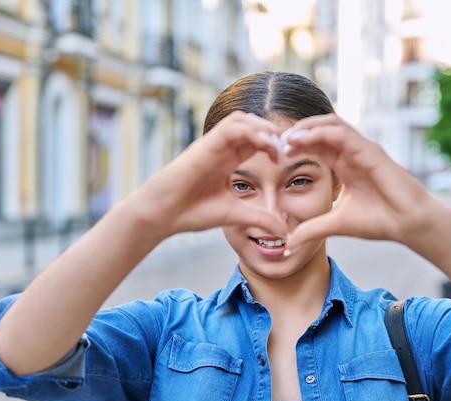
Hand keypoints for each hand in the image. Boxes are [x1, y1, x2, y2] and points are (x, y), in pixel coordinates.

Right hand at [131, 111, 288, 238]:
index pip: (257, 139)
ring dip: (263, 128)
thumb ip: (260, 218)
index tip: (287, 160)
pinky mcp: (205, 145)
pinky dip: (251, 131)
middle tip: (288, 149)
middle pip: (252, 123)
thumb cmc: (192, 212)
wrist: (162, 215)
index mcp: (229, 159)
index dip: (275, 144)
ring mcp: (213, 145)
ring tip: (277, 146)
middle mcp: (222, 148)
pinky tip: (265, 145)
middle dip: (273, 132)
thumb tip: (284, 231)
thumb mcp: (235, 214)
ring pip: (242, 119)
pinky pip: (231, 127)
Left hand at [283, 114, 438, 250]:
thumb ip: (312, 230)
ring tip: (287, 138)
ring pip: (331, 124)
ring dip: (306, 128)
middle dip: (297, 132)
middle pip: (321, 129)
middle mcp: (353, 152)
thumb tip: (288, 245)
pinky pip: (342, 134)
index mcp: (345, 164)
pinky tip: (303, 138)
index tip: (276, 154)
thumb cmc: (381, 222)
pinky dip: (321, 132)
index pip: (317, 144)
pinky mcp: (371, 151)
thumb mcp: (337, 225)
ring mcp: (363, 149)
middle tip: (275, 142)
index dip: (296, 145)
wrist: (410, 225)